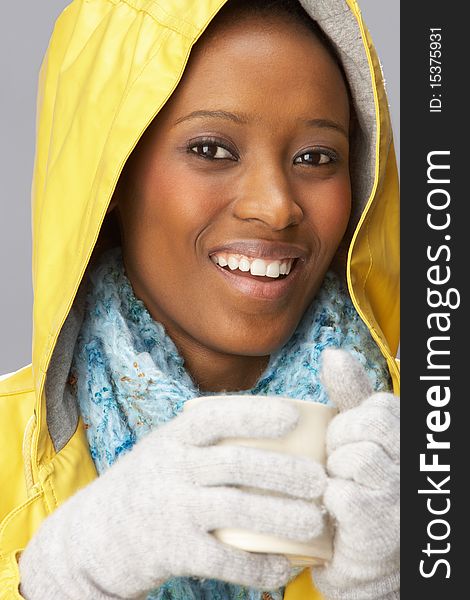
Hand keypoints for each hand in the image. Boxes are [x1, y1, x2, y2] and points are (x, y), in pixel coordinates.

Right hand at [19, 396, 326, 598]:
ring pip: (236, 509)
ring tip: (314, 523)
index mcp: (173, 437)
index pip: (216, 416)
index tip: (293, 415)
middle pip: (236, 464)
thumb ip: (202, 438)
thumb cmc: (146, 484)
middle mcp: (172, 468)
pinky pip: (223, 560)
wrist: (93, 536)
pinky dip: (257, 567)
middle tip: (319, 481)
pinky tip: (282, 568)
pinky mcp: (172, 551)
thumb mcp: (164, 448)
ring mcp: (172, 509)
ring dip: (281, 517)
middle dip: (284, 471)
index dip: (256, 414)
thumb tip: (266, 427)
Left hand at [311, 349, 399, 599]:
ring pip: (356, 456)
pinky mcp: (379, 525)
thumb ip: (351, 394)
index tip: (348, 443)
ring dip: (336, 472)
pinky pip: (341, 491)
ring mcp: (402, 495)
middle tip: (340, 465)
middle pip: (371, 425)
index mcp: (411, 438)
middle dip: (342, 441)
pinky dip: (330, 500)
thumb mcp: (358, 434)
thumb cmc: (361, 488)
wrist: (365, 563)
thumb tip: (333, 353)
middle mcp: (416, 464)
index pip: (379, 406)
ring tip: (341, 488)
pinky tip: (337, 513)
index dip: (352, 423)